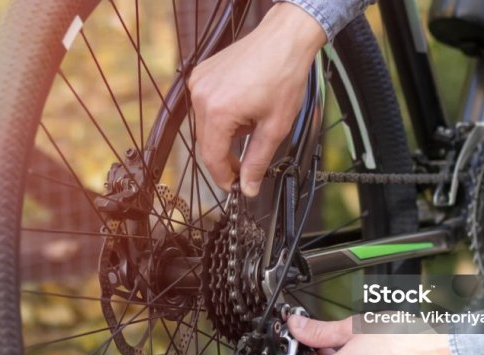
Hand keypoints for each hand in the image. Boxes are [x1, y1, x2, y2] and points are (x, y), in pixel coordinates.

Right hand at [188, 3, 326, 196]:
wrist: (284, 39)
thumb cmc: (283, 75)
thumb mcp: (275, 126)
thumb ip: (257, 160)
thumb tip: (248, 187)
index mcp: (217, 111)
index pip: (211, 157)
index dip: (223, 177)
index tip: (236, 186)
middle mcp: (201, 96)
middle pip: (207, 142)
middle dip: (226, 156)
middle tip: (247, 164)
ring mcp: (198, 82)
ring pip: (206, 125)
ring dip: (226, 133)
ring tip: (252, 122)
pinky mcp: (201, 74)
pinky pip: (206, 106)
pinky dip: (222, 115)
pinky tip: (244, 107)